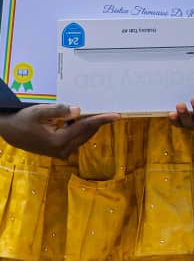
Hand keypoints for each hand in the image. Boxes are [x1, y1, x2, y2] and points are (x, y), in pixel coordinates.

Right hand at [0, 104, 116, 158]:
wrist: (11, 132)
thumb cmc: (23, 120)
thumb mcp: (38, 112)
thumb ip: (58, 111)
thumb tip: (78, 111)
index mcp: (58, 141)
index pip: (85, 127)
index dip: (102, 120)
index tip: (117, 115)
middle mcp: (63, 150)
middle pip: (87, 132)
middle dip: (98, 121)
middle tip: (109, 108)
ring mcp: (62, 152)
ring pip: (84, 136)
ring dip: (90, 124)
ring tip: (98, 111)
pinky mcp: (61, 151)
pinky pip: (77, 138)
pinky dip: (82, 128)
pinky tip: (82, 118)